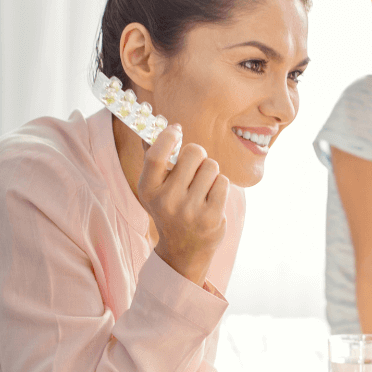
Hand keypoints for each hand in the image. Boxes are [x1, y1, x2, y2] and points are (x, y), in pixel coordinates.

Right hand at [138, 124, 228, 285]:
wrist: (184, 250)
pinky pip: (223, 182)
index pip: (156, 154)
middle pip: (194, 152)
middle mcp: (167, 201)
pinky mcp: (211, 217)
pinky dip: (220, 186)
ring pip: (212, 166)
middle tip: (195, 168)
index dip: (168, 136)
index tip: (176, 130)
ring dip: (211, 172)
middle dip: (199, 155)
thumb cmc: (170, 209)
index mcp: (148, 190)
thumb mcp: (155, 188)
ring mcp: (190, 210)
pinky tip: (211, 199)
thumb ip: (154, 156)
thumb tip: (155, 121)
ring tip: (202, 188)